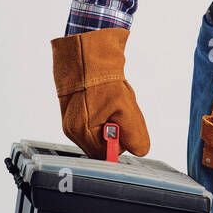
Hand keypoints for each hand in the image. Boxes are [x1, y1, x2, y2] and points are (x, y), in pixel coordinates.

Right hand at [50, 27, 150, 158]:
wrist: (86, 56)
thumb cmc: (102, 81)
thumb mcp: (126, 109)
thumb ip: (135, 135)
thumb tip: (140, 151)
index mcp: (81, 133)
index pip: (106, 155)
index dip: (120, 143)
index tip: (125, 125)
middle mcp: (72, 131)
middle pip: (103, 145)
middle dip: (117, 129)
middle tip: (120, 110)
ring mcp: (71, 122)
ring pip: (101, 133)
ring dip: (112, 121)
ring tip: (112, 102)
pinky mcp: (74, 114)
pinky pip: (96, 123)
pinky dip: (106, 114)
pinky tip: (107, 101)